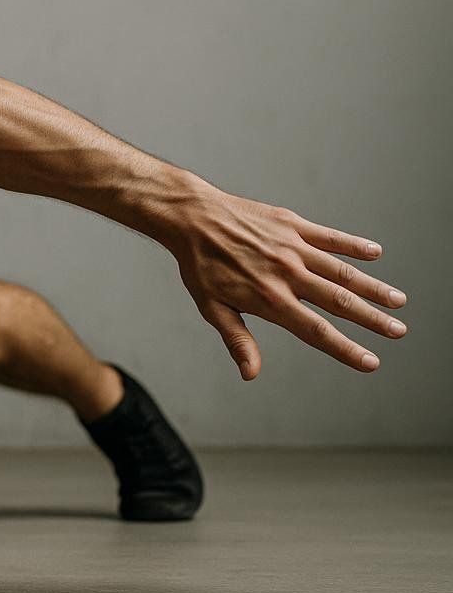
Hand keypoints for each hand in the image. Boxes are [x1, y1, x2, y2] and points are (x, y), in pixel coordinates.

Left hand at [163, 187, 407, 379]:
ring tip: (398, 301)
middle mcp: (287, 274)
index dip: (346, 349)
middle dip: (373, 319)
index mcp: (269, 300)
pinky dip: (354, 245)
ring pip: (342, 271)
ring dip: (373, 287)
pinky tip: (375, 253)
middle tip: (399, 332)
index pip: (316, 331)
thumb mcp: (212, 308)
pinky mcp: (292, 225)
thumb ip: (237, 339)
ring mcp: (292, 247)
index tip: (371, 362)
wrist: (192, 218)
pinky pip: (330, 237)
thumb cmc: (200, 266)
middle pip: (339, 302)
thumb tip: (250, 373)